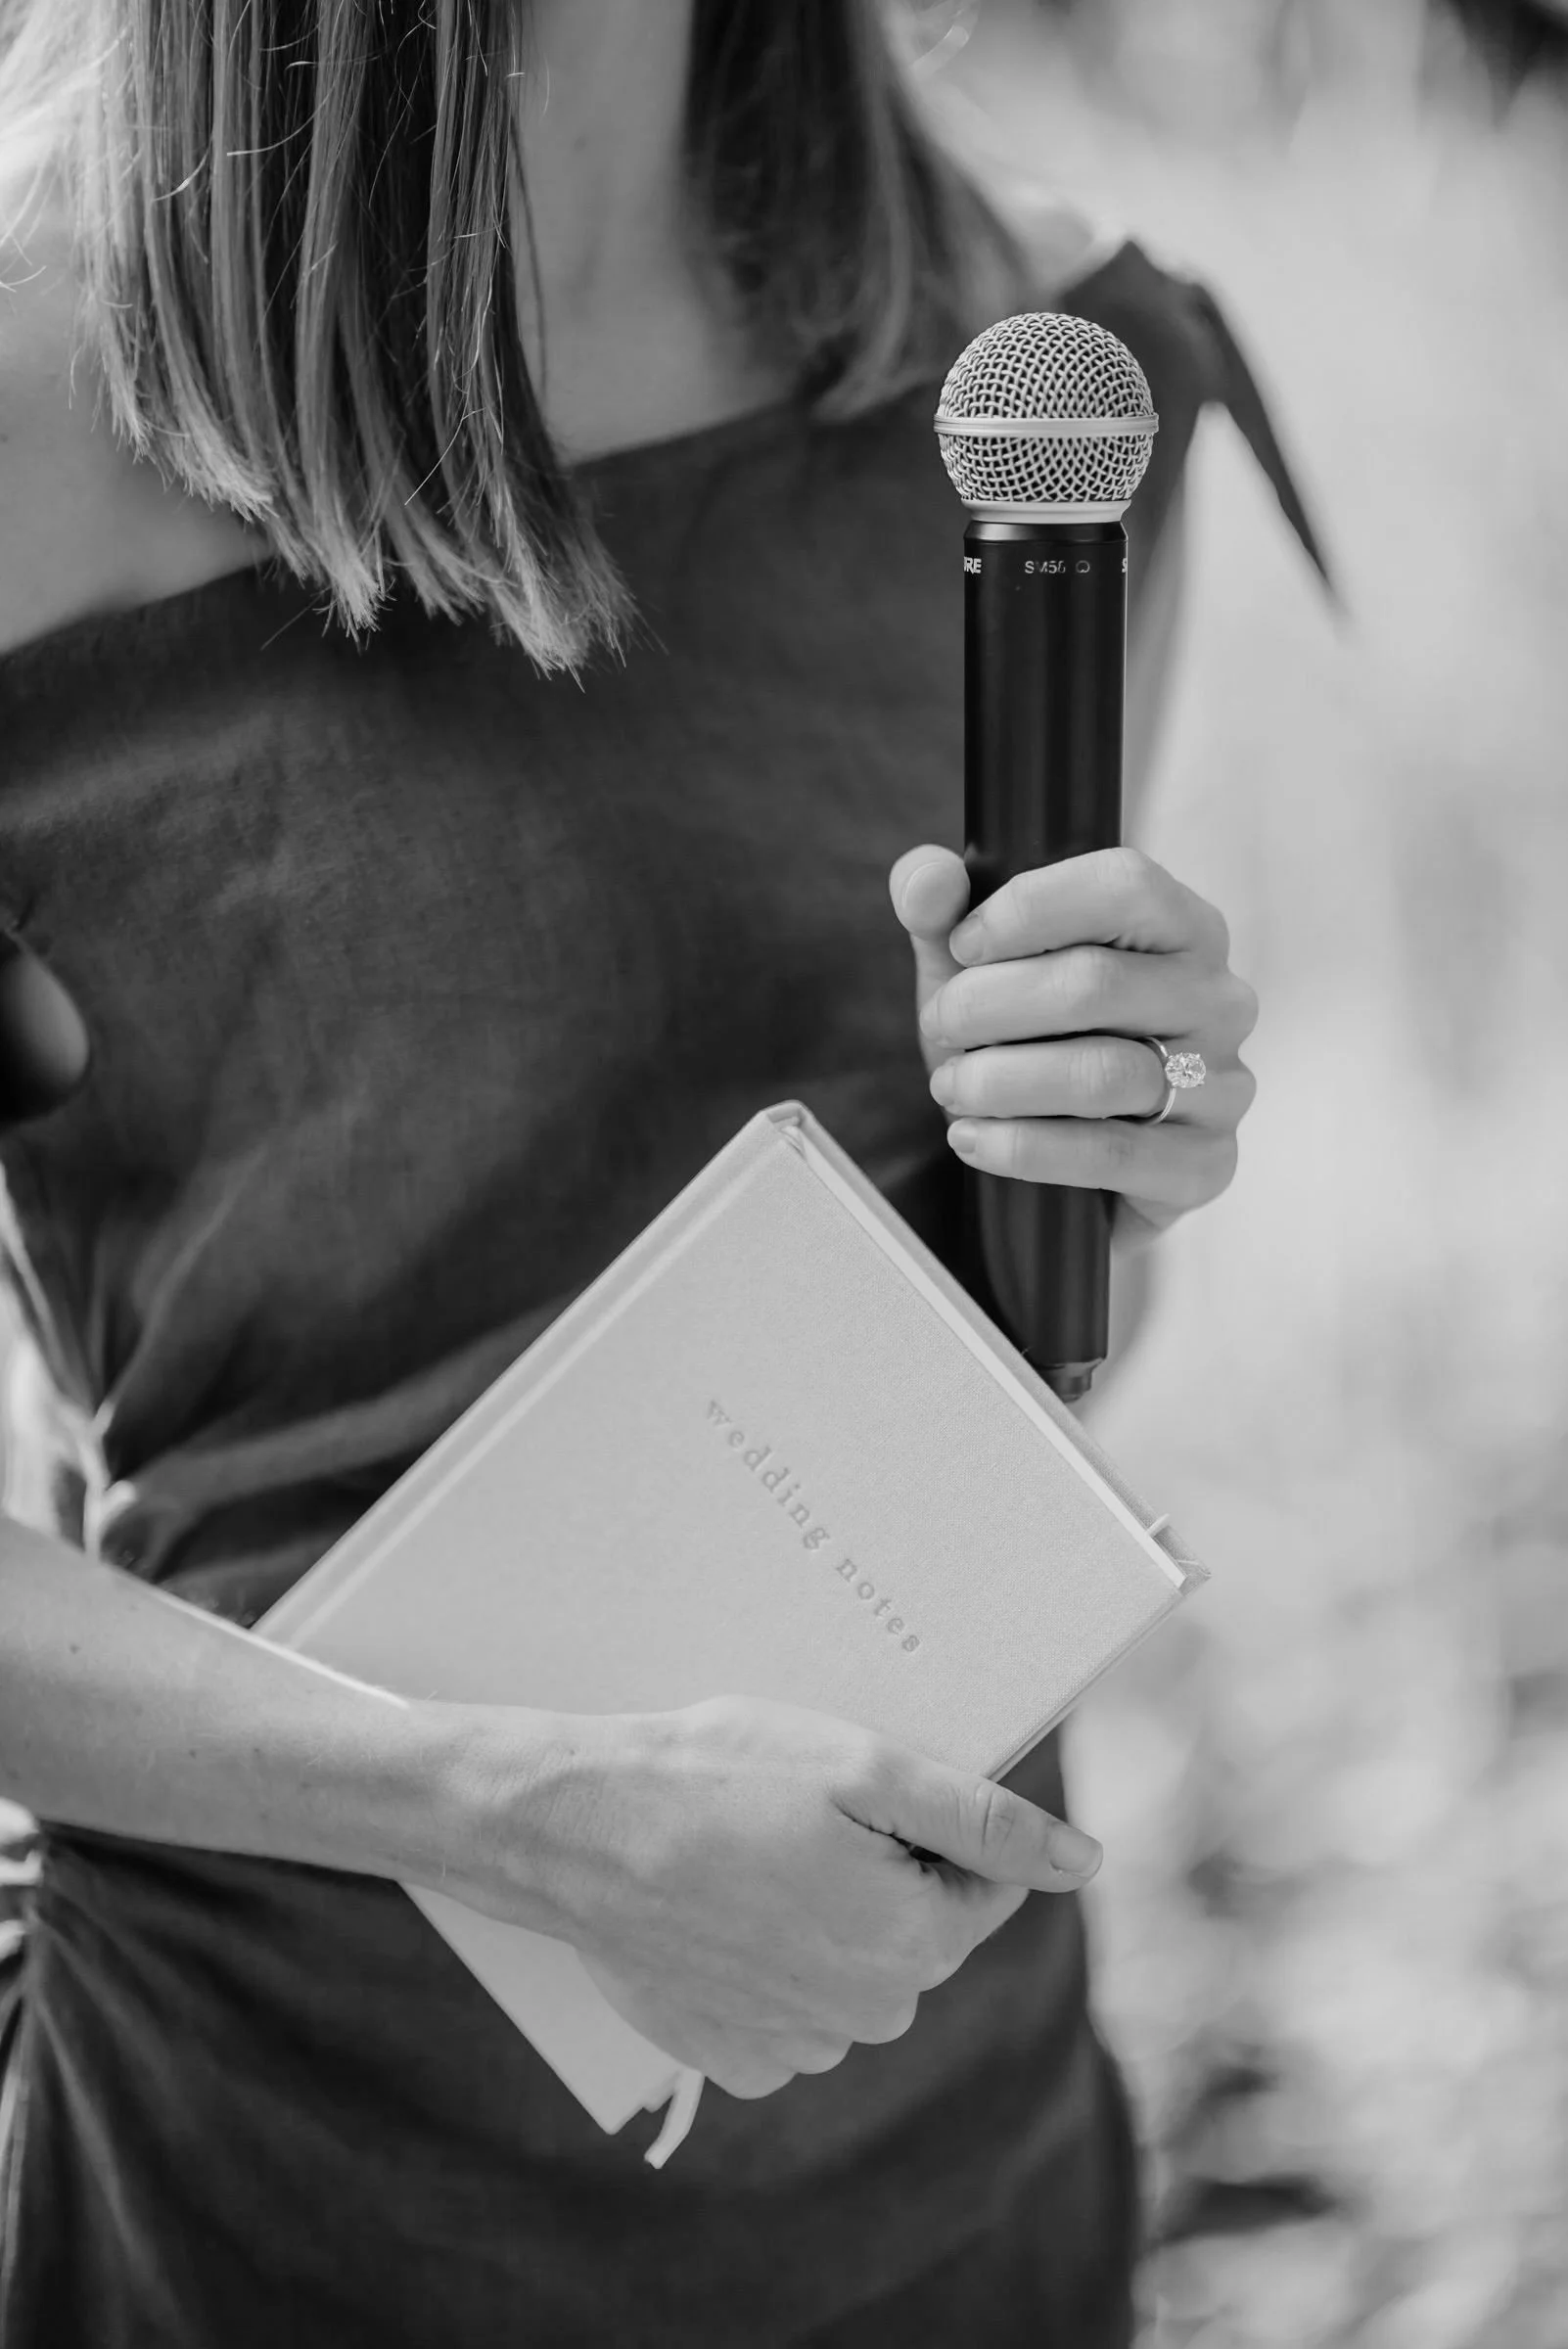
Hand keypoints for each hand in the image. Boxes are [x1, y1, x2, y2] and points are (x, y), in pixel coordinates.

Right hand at [460, 1695, 1100, 2101]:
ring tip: (748, 1856)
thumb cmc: (720, 1778)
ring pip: (853, 1972)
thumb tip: (1084, 1863)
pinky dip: (767, 1963)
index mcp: (915, 1945)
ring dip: (823, 1917)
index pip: (981, 1885)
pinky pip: (787, 2009)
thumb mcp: (864, 1768)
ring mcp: (794, 2048)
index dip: (925, 1827)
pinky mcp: (732, 2057)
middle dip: (879, 1873)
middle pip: (916, 1932)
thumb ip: (983, 1820)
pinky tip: (719, 1911)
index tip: (855, 1794)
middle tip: (795, 1816)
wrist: (575, 1829)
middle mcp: (868, 2016)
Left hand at [889, 843, 1257, 1243]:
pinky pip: (1109, 1154)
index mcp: (1182, 926)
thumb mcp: (979, 968)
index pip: (1124, 885)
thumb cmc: (1028, 1039)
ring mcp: (1223, 1084)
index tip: (962, 945)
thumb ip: (944, 911)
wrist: (1057, 1155)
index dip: (1028, 910)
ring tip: (950, 1087)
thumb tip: (926, 878)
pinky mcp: (1206, 1163)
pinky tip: (973, 1139)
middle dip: (991, 1005)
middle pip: (1098, 983)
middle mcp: (1218, 997)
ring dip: (1001, 1081)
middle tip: (941, 1025)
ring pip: (1102, 1074)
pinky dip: (1023, 1147)